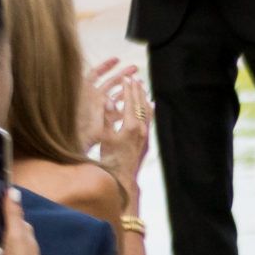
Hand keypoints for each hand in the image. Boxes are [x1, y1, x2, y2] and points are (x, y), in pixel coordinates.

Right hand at [85, 60, 151, 180]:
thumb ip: (106, 118)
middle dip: (137, 89)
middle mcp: (141, 129)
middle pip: (141, 104)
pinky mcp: (146, 140)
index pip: (130, 102)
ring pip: (147, 111)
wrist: (121, 178)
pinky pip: (149, 120)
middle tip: (135, 77)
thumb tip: (108, 100)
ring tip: (142, 87)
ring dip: (144, 97)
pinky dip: (149, 109)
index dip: (127, 89)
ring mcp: (145, 134)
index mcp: (130, 126)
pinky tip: (151, 105)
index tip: (126, 77)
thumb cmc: (109, 159)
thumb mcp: (104, 138)